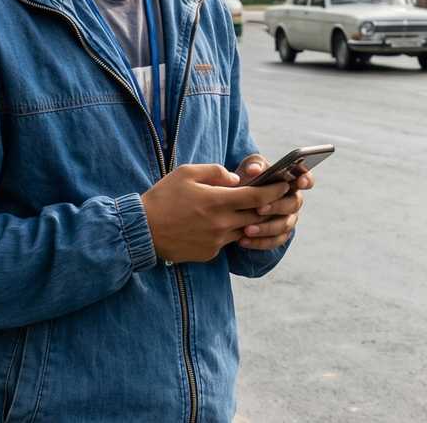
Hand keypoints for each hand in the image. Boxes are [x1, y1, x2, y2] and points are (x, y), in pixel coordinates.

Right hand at [141, 163, 290, 263]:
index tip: (284, 184)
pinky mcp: (209, 254)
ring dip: (249, 221)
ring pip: (244, 231)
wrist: (141, 231)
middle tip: (275, 197)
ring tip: (249, 210)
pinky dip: (230, 232)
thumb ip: (216, 172)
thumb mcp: (186, 173)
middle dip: (268, 206)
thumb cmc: (163, 197)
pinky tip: (220, 224)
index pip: (257, 196)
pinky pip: (227, 242)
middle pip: (256, 216)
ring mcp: (216, 241)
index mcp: (218, 201)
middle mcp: (221, 224)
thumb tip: (237, 179)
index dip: (274, 190)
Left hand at [232, 155, 312, 250]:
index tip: (300, 182)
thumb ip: (253, 164)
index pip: (306, 179)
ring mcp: (288, 219)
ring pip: (284, 226)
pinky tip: (243, 240)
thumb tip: (254, 170)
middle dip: (276, 207)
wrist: (236, 202)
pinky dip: (259, 242)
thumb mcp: (249, 168)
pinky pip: (274, 241)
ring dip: (266, 228)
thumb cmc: (248, 179)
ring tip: (247, 229)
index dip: (306, 180)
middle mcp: (293, 201)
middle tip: (259, 209)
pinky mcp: (279, 235)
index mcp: (291, 181)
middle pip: (293, 204)